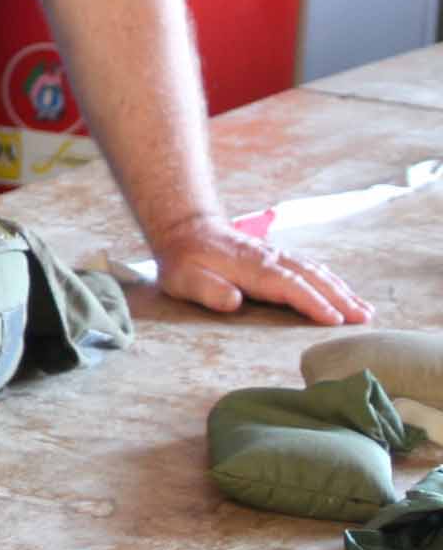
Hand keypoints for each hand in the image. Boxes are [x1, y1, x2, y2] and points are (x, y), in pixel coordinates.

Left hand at [151, 216, 373, 324]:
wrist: (185, 230)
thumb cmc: (184, 261)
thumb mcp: (184, 279)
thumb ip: (208, 290)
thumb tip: (232, 301)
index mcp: (252, 268)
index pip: (289, 286)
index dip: (313, 302)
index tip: (335, 319)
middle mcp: (270, 259)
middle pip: (312, 279)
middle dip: (340, 298)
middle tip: (365, 319)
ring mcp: (276, 256)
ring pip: (316, 272)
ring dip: (341, 290)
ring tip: (365, 310)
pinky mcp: (277, 257)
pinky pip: (310, 268)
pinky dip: (331, 280)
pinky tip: (343, 292)